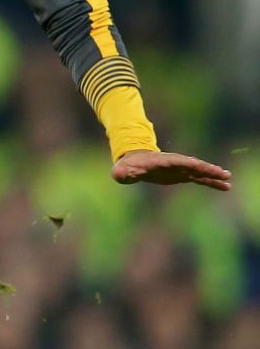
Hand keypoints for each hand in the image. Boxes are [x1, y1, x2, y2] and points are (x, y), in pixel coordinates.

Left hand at [112, 149, 231, 190]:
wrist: (135, 163)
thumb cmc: (128, 167)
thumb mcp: (122, 170)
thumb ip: (123, 172)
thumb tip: (120, 176)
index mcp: (162, 161)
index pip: (176, 161)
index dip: (187, 163)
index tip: (198, 166)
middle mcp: (174, 163)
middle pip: (193, 164)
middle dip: (206, 168)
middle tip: (222, 173)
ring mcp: (181, 169)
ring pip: (200, 172)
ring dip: (213, 175)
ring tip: (228, 179)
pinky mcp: (184, 175)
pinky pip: (200, 179)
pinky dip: (212, 182)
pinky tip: (225, 187)